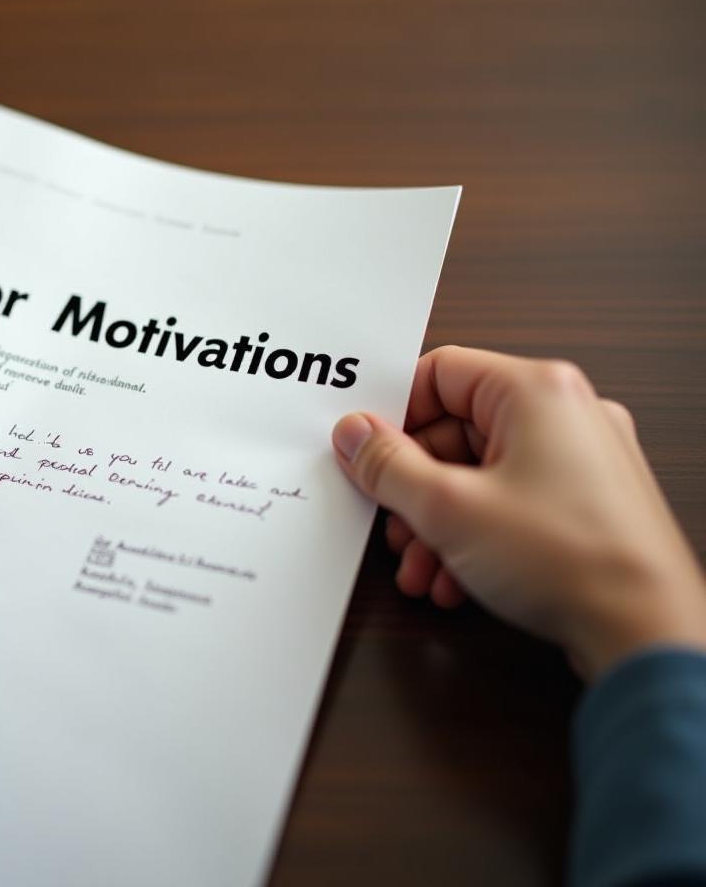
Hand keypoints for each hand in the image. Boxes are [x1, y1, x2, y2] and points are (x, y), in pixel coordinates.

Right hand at [331, 345, 705, 679]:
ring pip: (479, 473)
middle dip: (413, 487)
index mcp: (537, 390)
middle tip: (390, 522)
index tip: (364, 450)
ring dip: (437, 521)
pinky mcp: (587, 503)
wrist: (646, 632)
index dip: (393, 412)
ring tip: (420, 565)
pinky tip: (455, 579)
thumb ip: (388, 465)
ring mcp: (581, 459)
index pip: (440, 371)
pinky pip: (510, 502)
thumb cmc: (570, 560)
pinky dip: (474, 535)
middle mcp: (566, 414)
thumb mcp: (447, 508)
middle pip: (455, 430)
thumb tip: (356, 435)